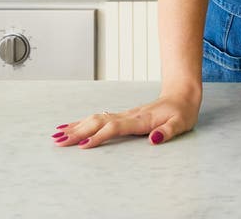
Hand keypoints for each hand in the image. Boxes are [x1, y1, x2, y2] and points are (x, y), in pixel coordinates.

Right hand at [51, 88, 201, 149]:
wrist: (183, 95)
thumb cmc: (182, 112)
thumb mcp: (181, 124)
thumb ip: (168, 132)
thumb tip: (154, 140)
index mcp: (140, 119)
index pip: (115, 127)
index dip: (100, 136)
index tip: (84, 146)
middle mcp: (129, 115)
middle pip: (98, 122)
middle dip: (78, 132)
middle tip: (59, 142)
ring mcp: (124, 114)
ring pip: (95, 118)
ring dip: (76, 127)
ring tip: (57, 135)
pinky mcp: (123, 115)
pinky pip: (99, 118)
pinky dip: (83, 122)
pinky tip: (71, 126)